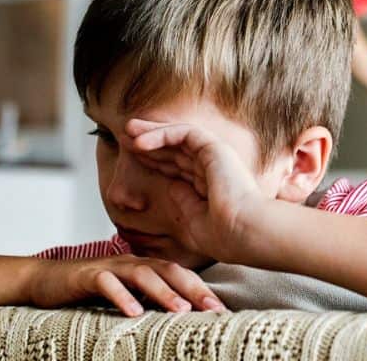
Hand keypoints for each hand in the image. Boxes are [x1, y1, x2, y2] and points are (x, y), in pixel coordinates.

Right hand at [27, 255, 224, 316]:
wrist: (45, 280)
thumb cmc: (90, 290)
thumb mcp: (125, 295)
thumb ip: (149, 299)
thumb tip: (181, 316)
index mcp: (145, 267)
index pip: (180, 275)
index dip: (202, 290)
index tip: (222, 310)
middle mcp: (132, 263)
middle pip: (169, 271)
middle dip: (194, 290)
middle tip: (214, 309)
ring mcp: (110, 267)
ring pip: (143, 275)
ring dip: (163, 292)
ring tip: (180, 311)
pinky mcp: (87, 275)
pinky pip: (107, 284)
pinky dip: (121, 296)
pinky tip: (134, 313)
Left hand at [124, 119, 267, 262]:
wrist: (241, 232)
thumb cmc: (222, 235)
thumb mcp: (192, 219)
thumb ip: (182, 201)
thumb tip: (172, 186)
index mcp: (209, 184)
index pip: (178, 165)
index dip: (155, 159)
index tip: (134, 156)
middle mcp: (212, 167)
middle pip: (176, 148)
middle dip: (150, 141)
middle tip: (125, 136)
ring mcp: (215, 156)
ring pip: (179, 135)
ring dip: (152, 132)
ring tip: (128, 131)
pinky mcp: (214, 149)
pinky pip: (185, 133)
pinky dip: (161, 134)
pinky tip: (141, 142)